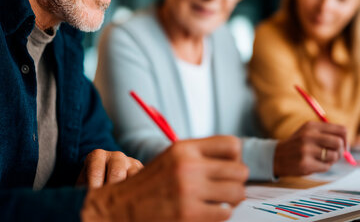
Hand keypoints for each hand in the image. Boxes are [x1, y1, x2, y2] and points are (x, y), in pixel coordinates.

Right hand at [80, 136, 248, 221]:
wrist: (119, 207)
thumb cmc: (149, 185)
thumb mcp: (172, 159)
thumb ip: (199, 156)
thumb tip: (234, 161)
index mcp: (184, 148)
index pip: (232, 144)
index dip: (236, 157)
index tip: (228, 167)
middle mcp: (189, 166)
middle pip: (240, 170)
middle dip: (236, 181)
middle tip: (225, 189)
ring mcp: (190, 191)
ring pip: (237, 193)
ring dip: (231, 200)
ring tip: (219, 201)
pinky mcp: (190, 214)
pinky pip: (225, 214)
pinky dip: (220, 215)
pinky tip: (207, 212)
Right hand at [273, 121, 347, 176]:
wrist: (276, 157)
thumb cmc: (298, 145)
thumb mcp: (308, 132)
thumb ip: (327, 135)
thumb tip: (348, 146)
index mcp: (312, 126)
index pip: (341, 130)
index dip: (346, 139)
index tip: (343, 146)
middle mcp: (309, 136)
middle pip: (339, 143)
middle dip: (341, 151)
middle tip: (335, 155)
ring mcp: (306, 150)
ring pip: (334, 156)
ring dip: (331, 160)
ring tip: (321, 159)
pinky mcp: (305, 163)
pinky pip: (326, 167)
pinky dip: (323, 167)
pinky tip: (314, 164)